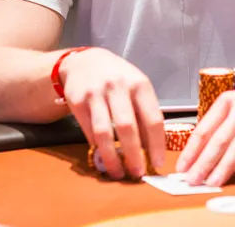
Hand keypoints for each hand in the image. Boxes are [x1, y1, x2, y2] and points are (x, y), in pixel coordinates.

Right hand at [59, 47, 164, 179]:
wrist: (85, 62)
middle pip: (127, 128)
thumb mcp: (137, 88)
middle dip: (133, 155)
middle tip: (138, 173)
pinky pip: (88, 131)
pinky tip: (103, 154)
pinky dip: (97, 146)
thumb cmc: (118, 78)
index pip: (152, 119)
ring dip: (112, 157)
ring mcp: (95, 93)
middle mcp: (118, 86)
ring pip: (104, 133)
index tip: (157, 163)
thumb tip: (151, 148)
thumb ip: (145, 113)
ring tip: (118, 172)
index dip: (156, 145)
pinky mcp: (77, 101)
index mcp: (139, 84)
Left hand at [176, 73, 234, 185]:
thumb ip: (222, 126)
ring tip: (214, 183)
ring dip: (225, 167)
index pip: (205, 128)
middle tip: (193, 181)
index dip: (192, 150)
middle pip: (221, 139)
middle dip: (205, 162)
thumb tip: (199, 156)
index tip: (182, 168)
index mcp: (229, 101)